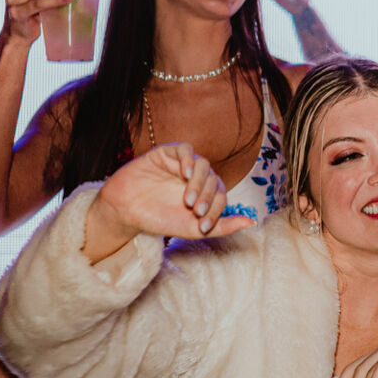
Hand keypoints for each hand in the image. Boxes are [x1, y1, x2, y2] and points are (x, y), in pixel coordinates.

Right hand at [94, 142, 251, 242]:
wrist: (125, 213)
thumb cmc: (159, 220)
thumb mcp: (193, 229)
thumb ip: (223, 226)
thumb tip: (251, 222)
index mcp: (204, 192)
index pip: (220, 195)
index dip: (216, 210)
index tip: (202, 226)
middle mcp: (195, 176)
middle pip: (213, 180)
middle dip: (207, 198)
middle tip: (195, 211)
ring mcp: (181, 163)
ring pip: (203, 164)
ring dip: (200, 182)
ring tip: (188, 200)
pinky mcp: (166, 153)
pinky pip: (184, 148)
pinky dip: (188, 159)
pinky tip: (184, 173)